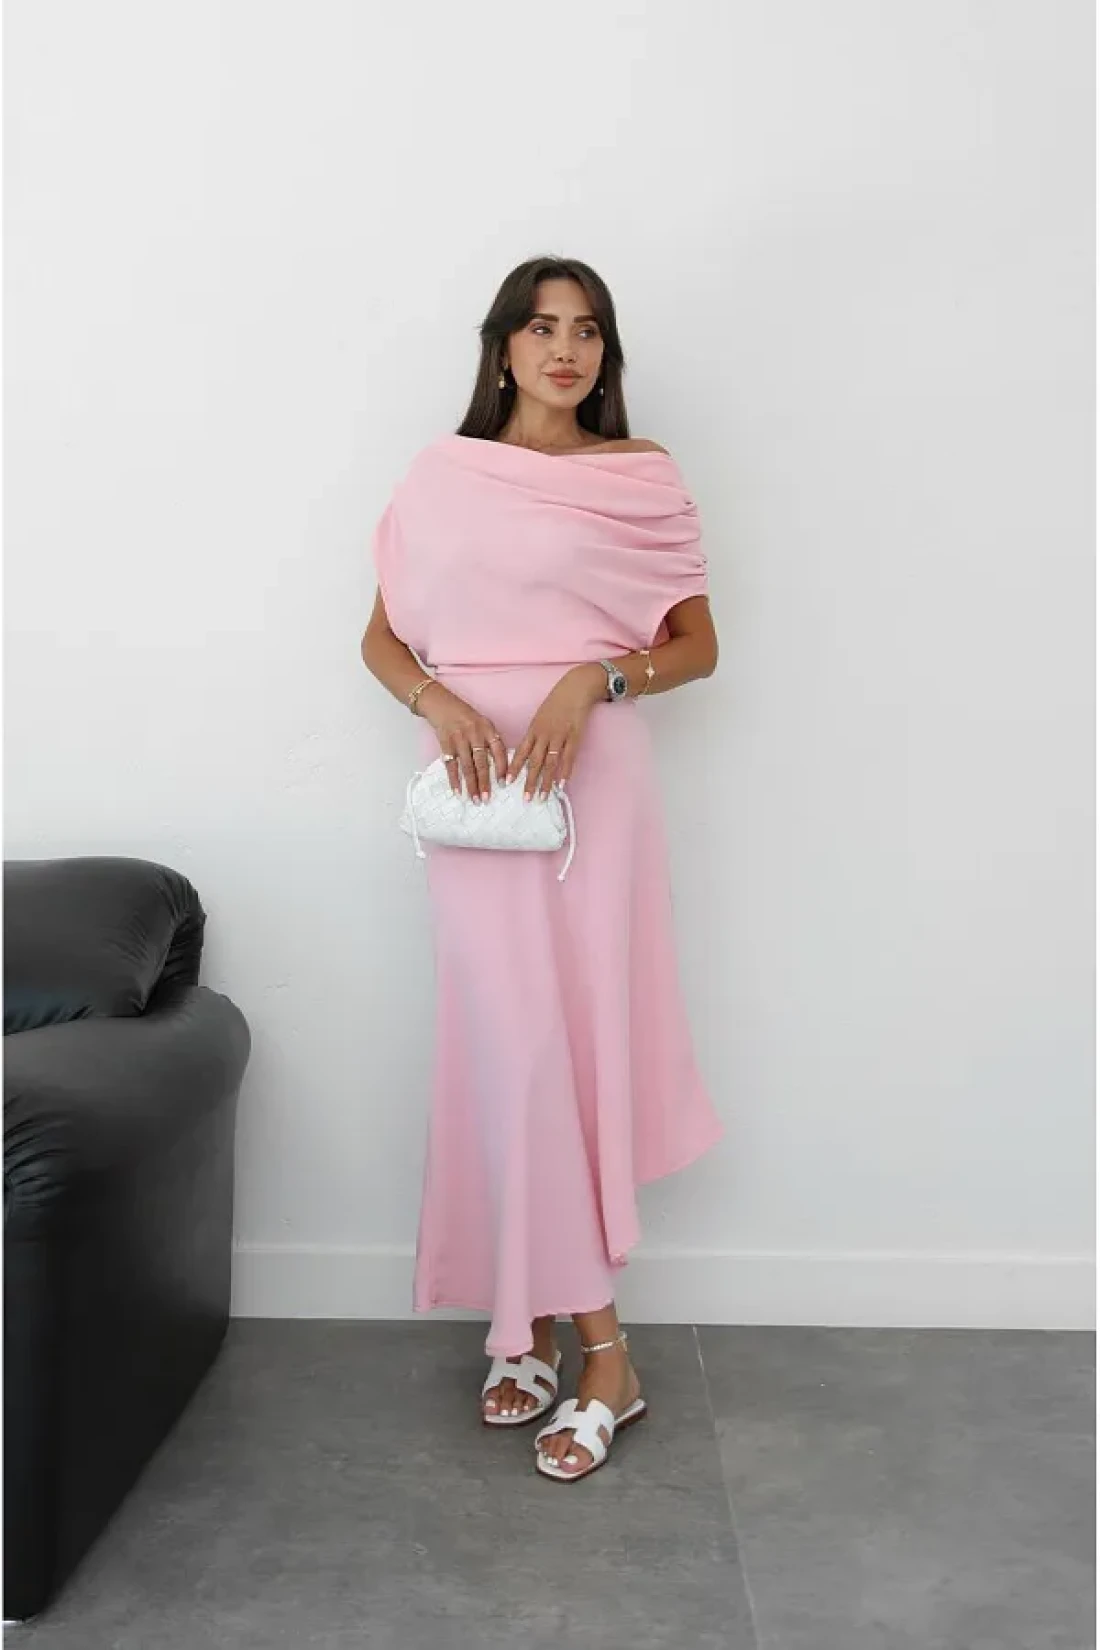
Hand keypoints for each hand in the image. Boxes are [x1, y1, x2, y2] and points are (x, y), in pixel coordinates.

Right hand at [417, 684, 506, 802]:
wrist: (441, 704)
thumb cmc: (465, 716)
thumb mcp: (482, 723)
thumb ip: (490, 741)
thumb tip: (500, 766)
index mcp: (487, 728)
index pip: (499, 750)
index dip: (502, 768)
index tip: (504, 783)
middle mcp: (474, 734)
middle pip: (482, 762)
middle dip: (485, 782)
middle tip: (487, 799)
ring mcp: (459, 739)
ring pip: (466, 766)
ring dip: (471, 785)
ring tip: (474, 799)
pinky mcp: (445, 743)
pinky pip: (451, 765)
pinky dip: (454, 779)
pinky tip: (457, 791)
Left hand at [507, 665, 603, 798]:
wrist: (575, 688)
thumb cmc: (556, 702)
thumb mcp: (540, 716)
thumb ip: (535, 734)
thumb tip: (528, 752)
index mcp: (534, 729)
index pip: (521, 752)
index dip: (514, 768)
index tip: (507, 782)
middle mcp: (544, 735)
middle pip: (534, 762)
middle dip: (529, 781)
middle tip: (525, 798)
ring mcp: (560, 736)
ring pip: (550, 763)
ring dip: (546, 782)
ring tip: (542, 797)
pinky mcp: (574, 737)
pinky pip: (568, 757)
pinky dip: (565, 772)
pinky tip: (561, 784)